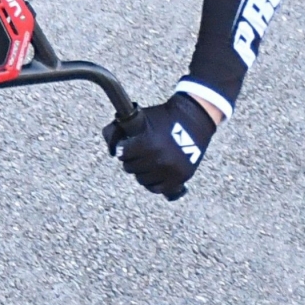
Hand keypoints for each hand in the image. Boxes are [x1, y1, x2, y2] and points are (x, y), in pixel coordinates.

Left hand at [102, 92, 216, 199]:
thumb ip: (123, 128)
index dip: (124, 149)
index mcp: (147, 143)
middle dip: (132, 160)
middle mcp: (158, 159)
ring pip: (142, 180)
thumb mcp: (143, 117)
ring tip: (146, 163)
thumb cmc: (165, 116)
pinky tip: (154, 173)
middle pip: (131, 168)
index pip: (123, 154)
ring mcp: (169, 170)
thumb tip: (109, 142)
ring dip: (142, 172)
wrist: (194, 119)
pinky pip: (157, 188)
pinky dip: (154, 182)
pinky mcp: (180, 178)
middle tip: (137, 155)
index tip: (126, 148)